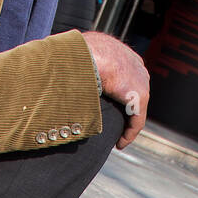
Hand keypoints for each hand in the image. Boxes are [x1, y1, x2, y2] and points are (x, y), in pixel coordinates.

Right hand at [82, 31, 149, 148]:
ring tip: (116, 139)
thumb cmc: (75, 53)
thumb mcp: (77, 55)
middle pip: (132, 92)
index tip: (105, 105)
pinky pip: (136, 120)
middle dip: (123, 109)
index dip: (116, 93)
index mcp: (121, 53)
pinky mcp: (139, 96)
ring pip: (135, 108)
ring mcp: (140, 80)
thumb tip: (57, 73)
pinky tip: (120, 144)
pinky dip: (129, 134)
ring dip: (126, 125)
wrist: (86, 55)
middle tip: (111, 123)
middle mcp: (135, 65)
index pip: (123, 75)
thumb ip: (77, 65)